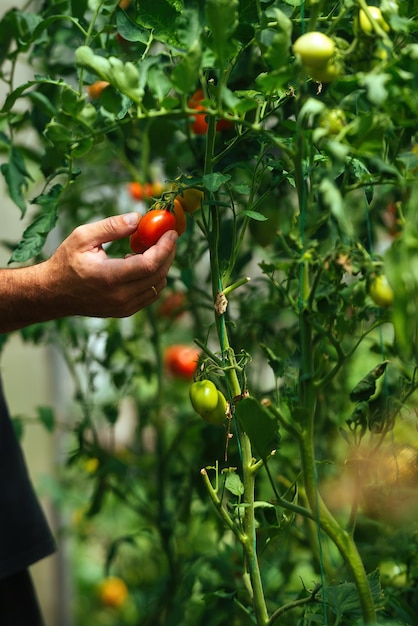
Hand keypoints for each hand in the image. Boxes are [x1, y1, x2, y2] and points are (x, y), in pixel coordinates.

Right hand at [0, 213, 176, 331]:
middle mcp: (120, 296)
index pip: (150, 264)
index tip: (171, 232)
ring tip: (150, 248)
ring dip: (161, 266)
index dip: (165, 248)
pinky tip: (140, 264)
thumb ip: (111, 226)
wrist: (52, 293)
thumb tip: (138, 218)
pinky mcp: (125, 311)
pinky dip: (153, 278)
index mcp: (110, 277)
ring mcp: (124, 307)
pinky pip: (149, 294)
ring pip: (157, 286)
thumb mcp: (83, 237)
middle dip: (168, 254)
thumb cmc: (65, 262)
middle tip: (168, 237)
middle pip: (158, 275)